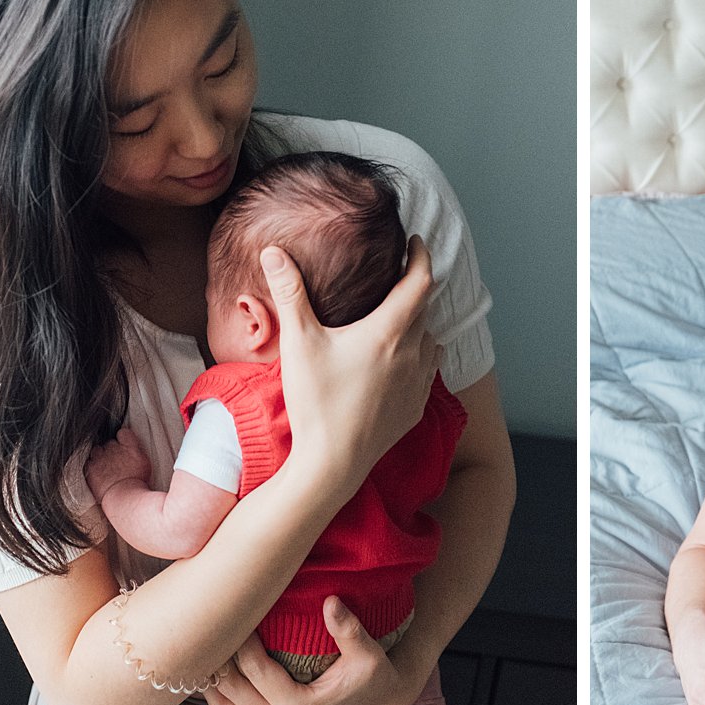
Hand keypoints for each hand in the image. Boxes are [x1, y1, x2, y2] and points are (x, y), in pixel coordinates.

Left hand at [84, 427, 151, 502]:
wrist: (124, 497)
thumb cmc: (138, 484)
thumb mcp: (145, 463)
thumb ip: (137, 450)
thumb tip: (134, 446)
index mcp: (129, 446)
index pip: (123, 433)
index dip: (123, 438)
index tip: (124, 443)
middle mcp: (113, 449)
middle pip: (109, 442)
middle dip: (112, 449)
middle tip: (118, 460)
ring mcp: (100, 458)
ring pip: (97, 450)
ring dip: (100, 455)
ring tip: (106, 467)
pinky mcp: (91, 468)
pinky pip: (89, 462)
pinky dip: (92, 465)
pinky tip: (99, 473)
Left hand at [203, 597, 422, 704]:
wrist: (378, 704)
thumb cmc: (374, 678)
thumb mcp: (368, 653)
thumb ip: (348, 629)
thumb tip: (330, 601)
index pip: (255, 670)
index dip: (241, 640)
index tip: (236, 610)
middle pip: (231, 688)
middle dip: (219, 655)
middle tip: (213, 620)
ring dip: (213, 676)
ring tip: (205, 642)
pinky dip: (218, 691)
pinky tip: (213, 666)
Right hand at [260, 239, 440, 479]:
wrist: (332, 463)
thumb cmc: (315, 401)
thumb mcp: (299, 342)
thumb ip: (289, 293)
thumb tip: (274, 251)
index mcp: (389, 332)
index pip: (420, 281)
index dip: (421, 256)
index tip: (415, 242)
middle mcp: (413, 353)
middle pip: (425, 308)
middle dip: (415, 287)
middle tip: (400, 274)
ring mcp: (418, 382)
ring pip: (430, 340)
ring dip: (420, 323)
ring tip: (401, 315)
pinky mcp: (416, 407)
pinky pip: (428, 370)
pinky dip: (421, 355)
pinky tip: (403, 358)